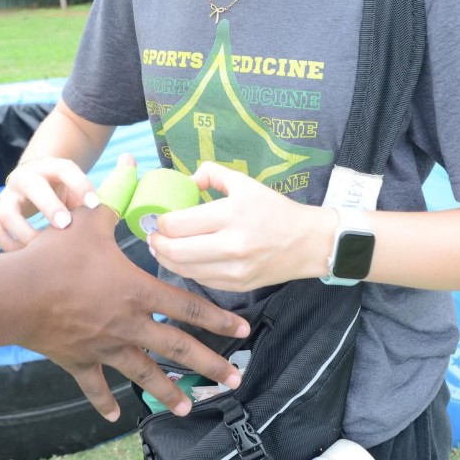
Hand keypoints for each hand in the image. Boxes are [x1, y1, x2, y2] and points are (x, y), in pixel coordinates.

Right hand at [0, 157, 99, 248]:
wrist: (35, 180)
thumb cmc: (63, 191)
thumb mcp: (76, 189)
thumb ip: (90, 201)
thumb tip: (106, 211)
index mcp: (50, 167)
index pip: (65, 170)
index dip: (80, 185)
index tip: (94, 205)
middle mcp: (25, 177)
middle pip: (32, 186)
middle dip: (48, 206)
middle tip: (65, 225)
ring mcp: (7, 194)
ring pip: (7, 212)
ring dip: (25, 232)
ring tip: (42, 249)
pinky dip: (8, 245)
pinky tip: (26, 256)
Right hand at [15, 202, 250, 419]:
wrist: (17, 293)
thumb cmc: (55, 254)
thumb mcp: (88, 220)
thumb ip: (114, 197)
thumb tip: (130, 163)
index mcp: (136, 291)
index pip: (187, 306)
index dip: (217, 317)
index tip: (243, 330)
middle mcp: (128, 324)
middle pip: (177, 348)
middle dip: (209, 364)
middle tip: (234, 379)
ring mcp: (105, 347)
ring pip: (144, 374)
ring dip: (168, 392)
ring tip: (189, 407)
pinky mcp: (79, 361)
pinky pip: (95, 385)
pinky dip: (105, 401)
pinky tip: (116, 417)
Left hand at [149, 161, 332, 290]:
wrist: (308, 243)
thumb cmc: (274, 209)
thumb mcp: (245, 182)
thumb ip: (212, 173)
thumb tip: (186, 180)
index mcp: (231, 214)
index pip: (178, 224)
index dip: (159, 222)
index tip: (156, 218)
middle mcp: (231, 245)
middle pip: (175, 251)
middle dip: (156, 243)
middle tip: (152, 235)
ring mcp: (234, 269)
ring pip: (184, 270)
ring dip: (165, 259)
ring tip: (160, 248)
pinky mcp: (237, 286)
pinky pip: (200, 280)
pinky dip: (185, 270)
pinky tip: (182, 259)